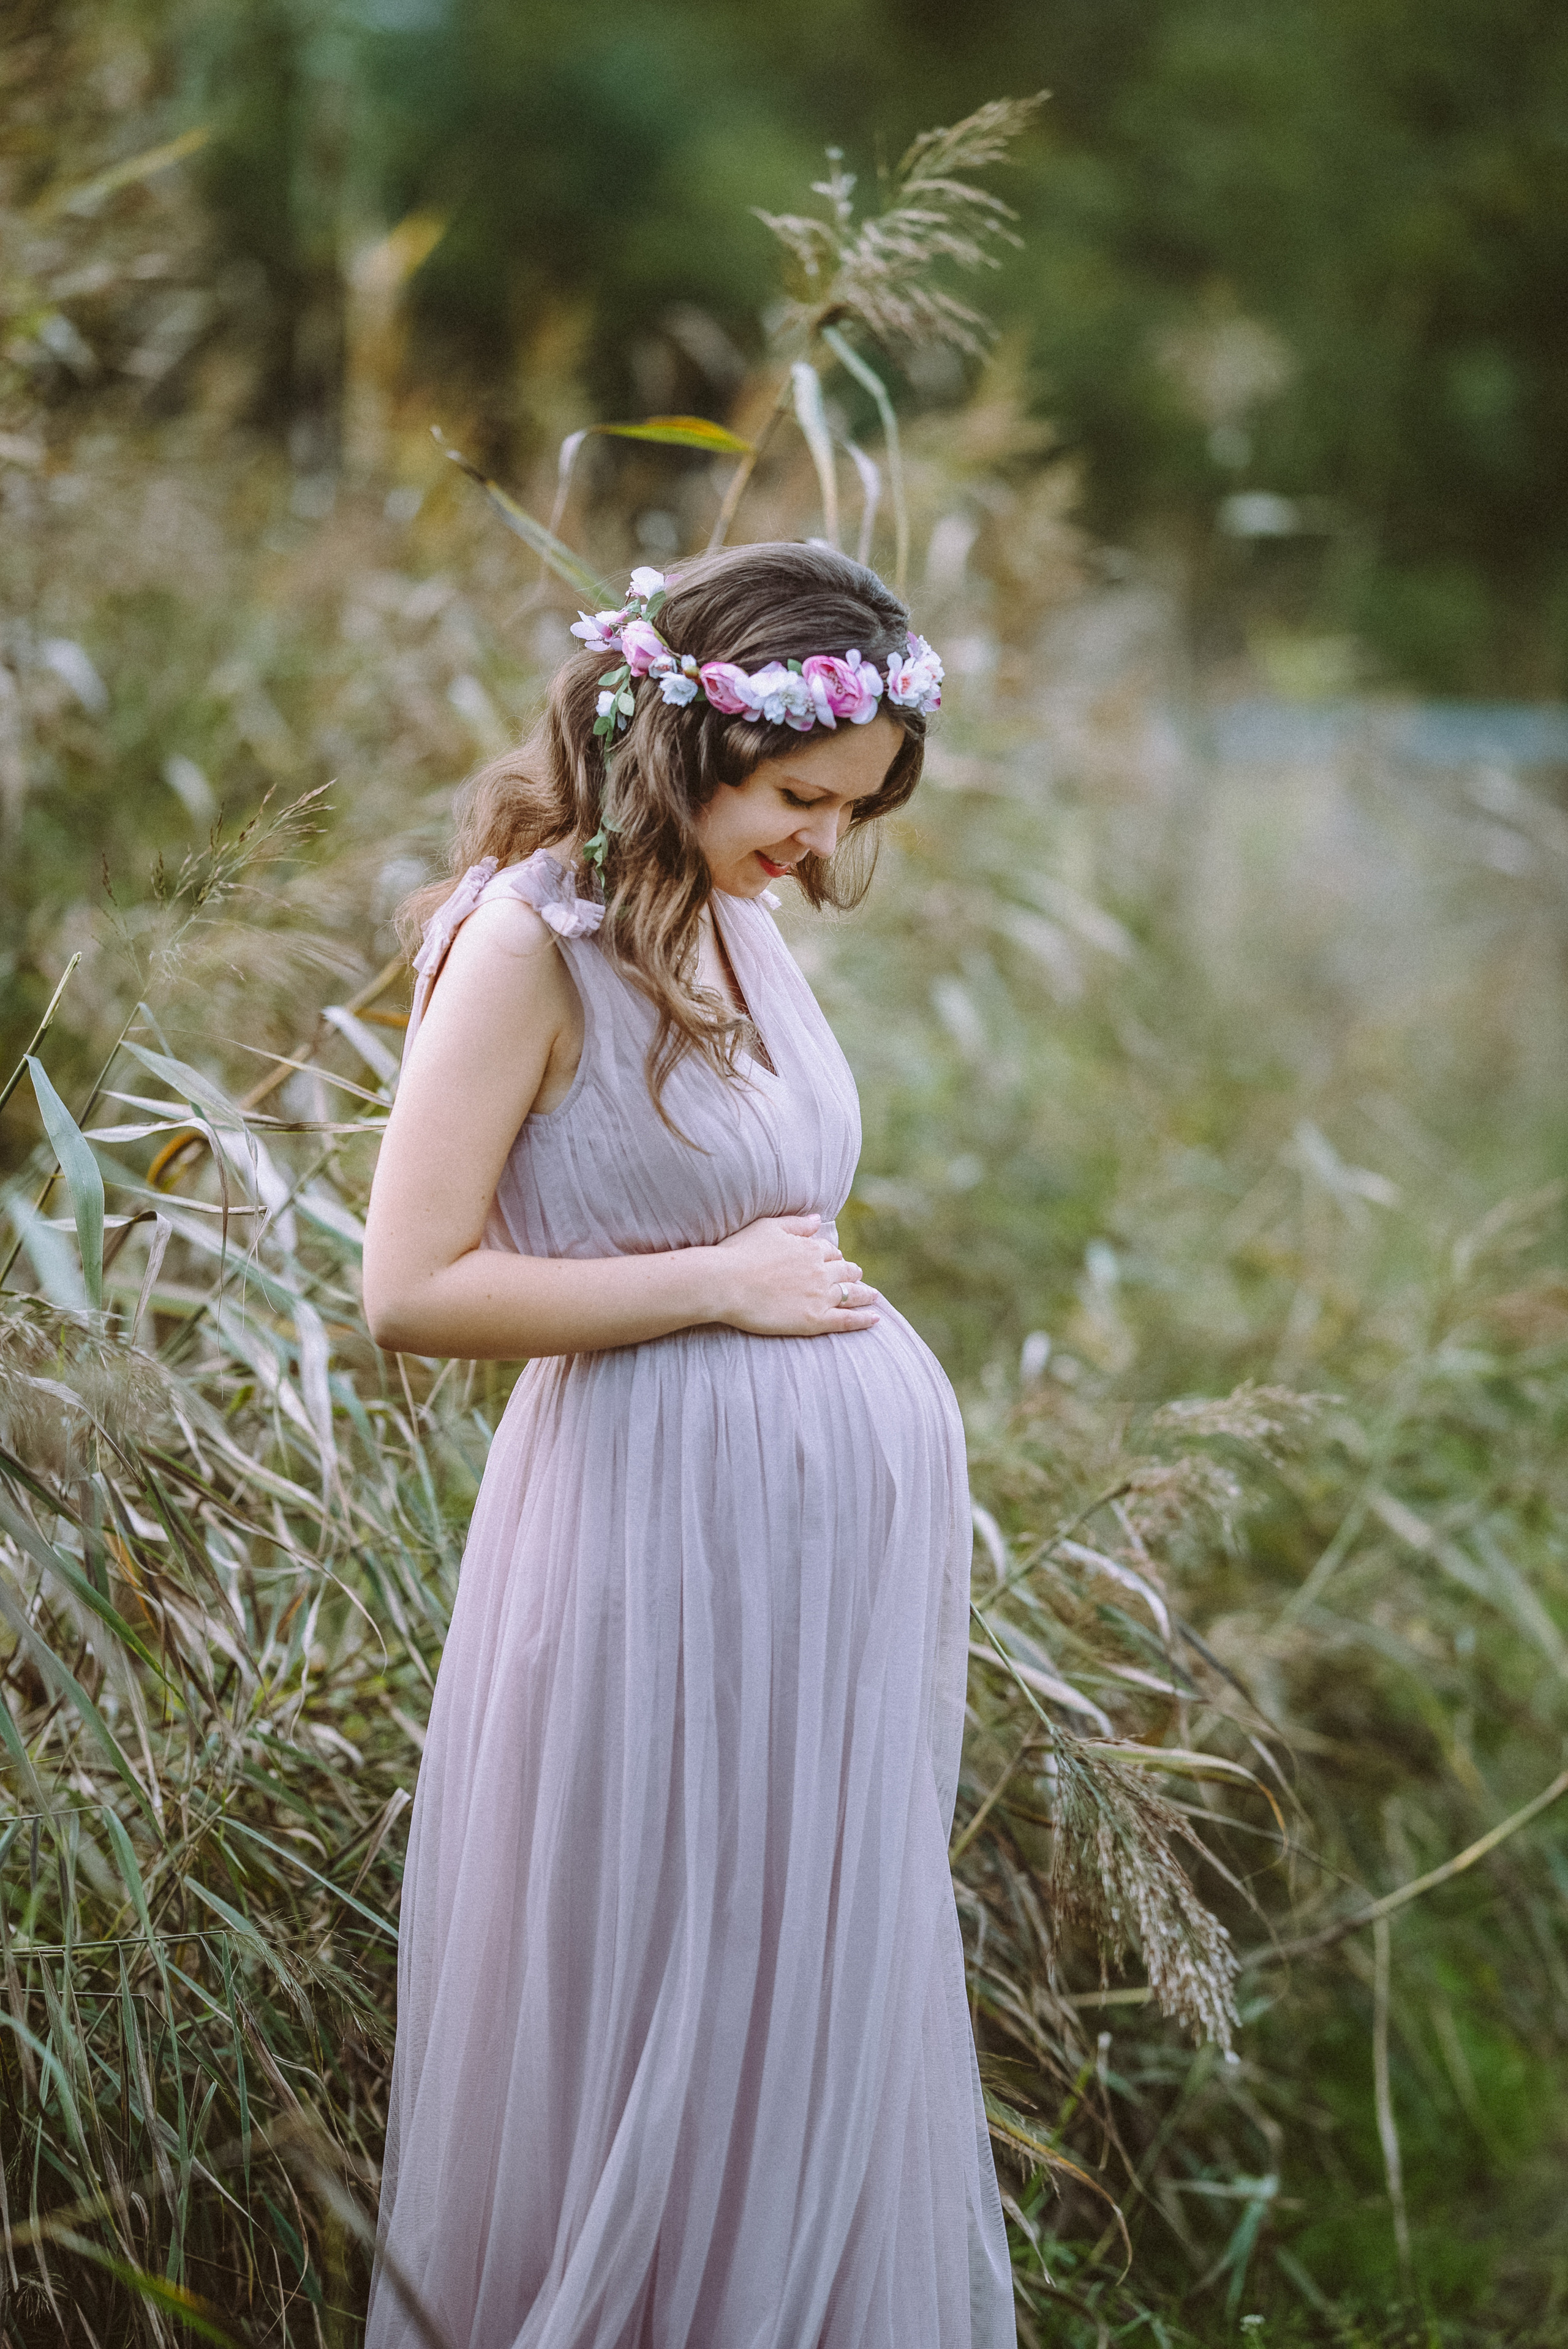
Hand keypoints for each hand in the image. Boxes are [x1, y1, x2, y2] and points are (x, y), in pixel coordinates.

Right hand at [710, 1212, 879, 1337]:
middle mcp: (820, 1271)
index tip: (834, 1260)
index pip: (829, 1251)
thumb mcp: (767, 1227)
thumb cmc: (739, 1253)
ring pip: (851, 1294)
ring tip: (873, 1295)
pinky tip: (875, 1319)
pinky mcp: (815, 1320)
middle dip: (851, 1273)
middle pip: (845, 1271)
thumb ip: (796, 1224)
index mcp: (809, 1248)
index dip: (832, 1256)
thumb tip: (818, 1220)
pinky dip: (863, 1320)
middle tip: (856, 1276)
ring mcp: (820, 1296)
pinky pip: (847, 1320)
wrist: (725, 1283)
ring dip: (864, 1294)